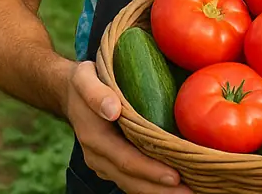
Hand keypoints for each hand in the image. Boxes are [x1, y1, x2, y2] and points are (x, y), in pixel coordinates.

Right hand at [65, 61, 192, 193]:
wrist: (69, 94)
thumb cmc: (83, 82)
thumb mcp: (85, 78)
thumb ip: (96, 93)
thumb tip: (112, 110)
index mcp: (94, 137)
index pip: (126, 160)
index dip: (150, 171)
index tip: (175, 176)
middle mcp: (97, 156)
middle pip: (131, 180)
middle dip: (160, 190)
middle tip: (191, 192)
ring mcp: (103, 163)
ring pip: (132, 184)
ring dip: (158, 192)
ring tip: (188, 192)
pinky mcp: (110, 164)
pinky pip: (131, 180)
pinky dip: (151, 185)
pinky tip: (173, 186)